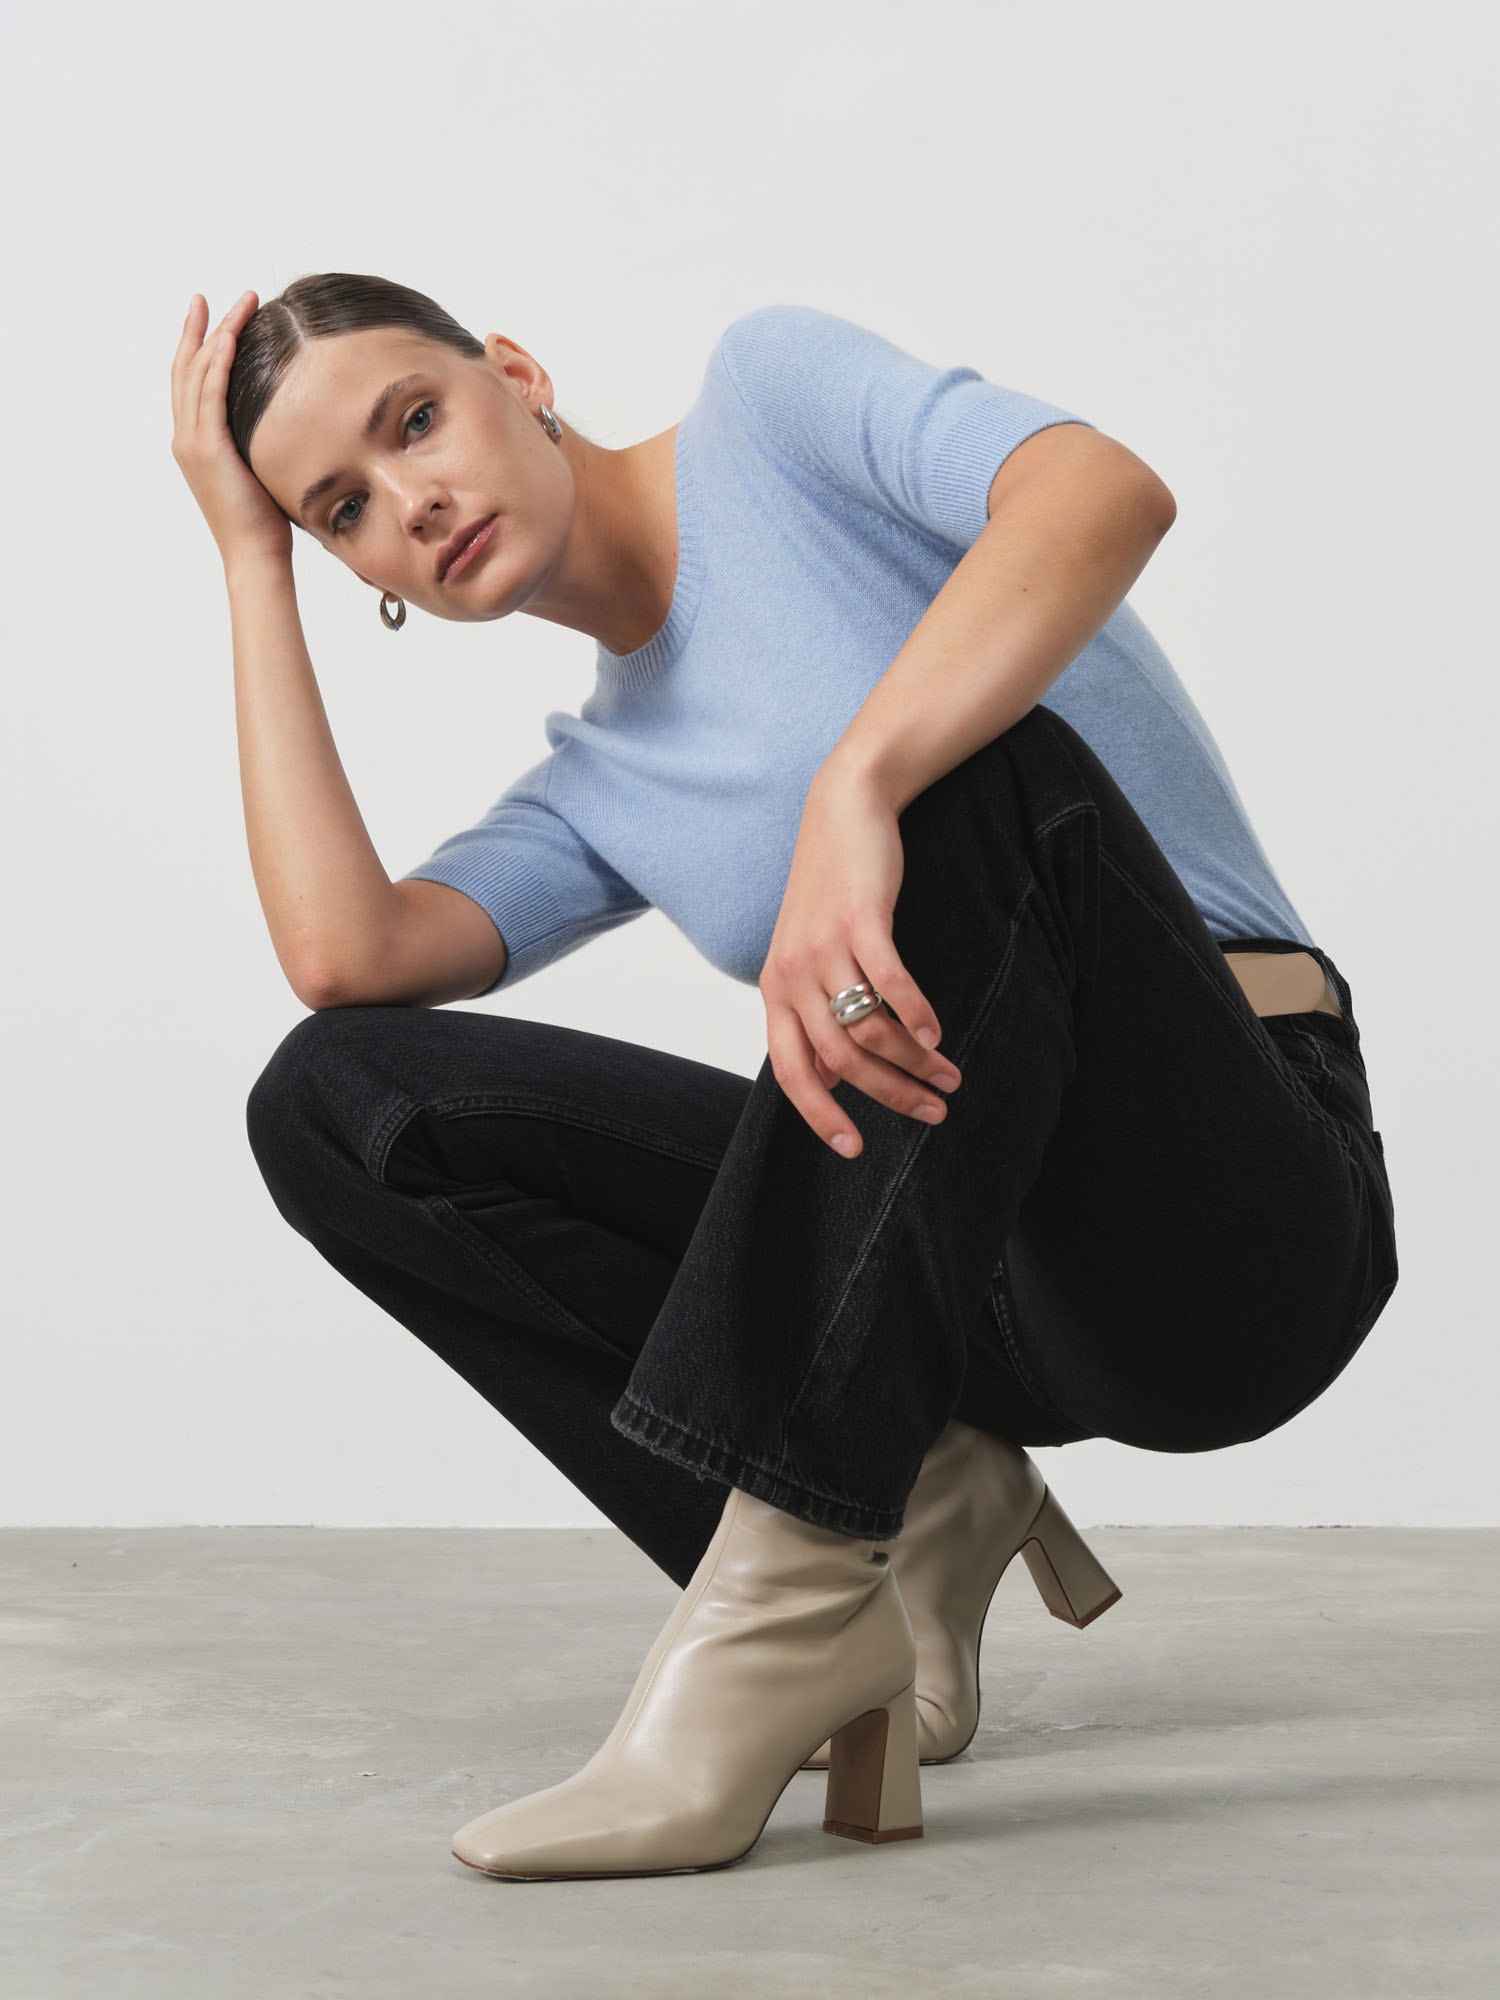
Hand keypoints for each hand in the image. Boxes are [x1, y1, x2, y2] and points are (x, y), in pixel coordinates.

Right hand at [170, 291, 293, 568]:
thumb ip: (261, 441)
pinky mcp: (208, 449)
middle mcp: (186, 437)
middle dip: (199, 328)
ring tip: (239, 303)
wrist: (255, 555)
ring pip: (198, 373)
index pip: (191, 381)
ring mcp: (193, 442)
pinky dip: (218, 363)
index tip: (212, 316)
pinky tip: (231, 337)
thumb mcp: (262, 469)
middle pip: (186, 368)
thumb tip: (289, 420)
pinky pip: (210, 395)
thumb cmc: (265, 522)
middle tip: (211, 296)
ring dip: (218, 333)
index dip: (198, 345)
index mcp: (196, 441)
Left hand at [758, 767, 961, 1158]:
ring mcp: (823, 947)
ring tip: (949, 1075)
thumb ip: (815, 1010)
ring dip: (916, 1062)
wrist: (843, 810)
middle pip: (842, 1060)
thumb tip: (834, 1074)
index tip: (856, 1149)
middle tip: (934, 1112)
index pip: (792, 1071)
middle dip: (890, 1095)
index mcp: (776, 990)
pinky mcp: (859, 920)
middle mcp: (791, 974)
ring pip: (870, 1029)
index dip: (821, 1115)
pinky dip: (916, 1014)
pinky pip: (890, 983)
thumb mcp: (808, 954)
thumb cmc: (832, 889)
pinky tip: (938, 1034)